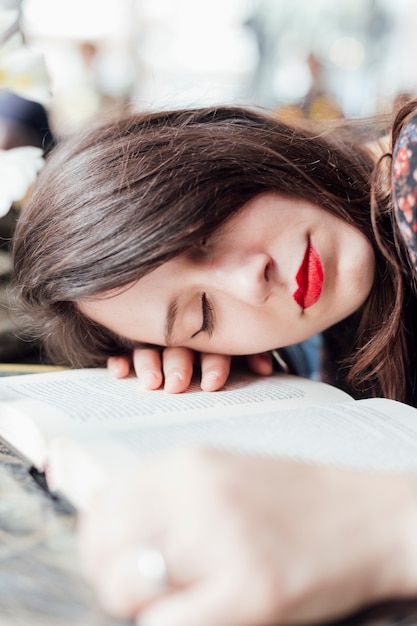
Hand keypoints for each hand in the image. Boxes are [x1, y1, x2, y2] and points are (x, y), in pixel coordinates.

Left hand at [78, 449, 416, 625]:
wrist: (367, 517)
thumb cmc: (296, 500)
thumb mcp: (225, 473)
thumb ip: (170, 493)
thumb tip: (116, 529)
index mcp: (188, 463)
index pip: (103, 504)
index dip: (100, 539)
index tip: (114, 557)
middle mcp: (197, 495)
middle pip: (105, 546)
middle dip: (110, 575)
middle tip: (138, 589)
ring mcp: (221, 542)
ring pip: (126, 586)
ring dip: (136, 603)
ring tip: (168, 603)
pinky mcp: (248, 591)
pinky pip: (166, 622)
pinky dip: (167, 622)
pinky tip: (197, 613)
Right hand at [107, 349, 273, 392]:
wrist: (199, 334)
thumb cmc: (228, 350)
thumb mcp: (243, 350)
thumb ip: (253, 356)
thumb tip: (264, 367)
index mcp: (211, 334)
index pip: (213, 346)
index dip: (213, 364)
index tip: (213, 384)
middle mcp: (183, 335)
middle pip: (179, 347)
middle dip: (178, 365)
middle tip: (177, 385)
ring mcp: (157, 340)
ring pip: (150, 349)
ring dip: (149, 364)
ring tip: (150, 382)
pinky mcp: (135, 349)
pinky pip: (125, 353)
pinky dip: (121, 360)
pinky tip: (117, 370)